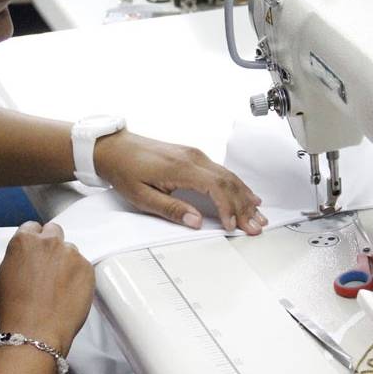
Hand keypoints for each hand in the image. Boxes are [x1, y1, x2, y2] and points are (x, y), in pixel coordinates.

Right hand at [0, 222, 92, 353]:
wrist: (35, 333)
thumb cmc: (13, 309)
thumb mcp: (0, 280)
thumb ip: (15, 262)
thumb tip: (24, 264)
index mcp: (25, 241)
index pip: (32, 228)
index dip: (33, 241)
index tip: (34, 253)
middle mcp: (50, 242)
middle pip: (54, 231)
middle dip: (51, 244)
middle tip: (48, 265)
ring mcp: (72, 255)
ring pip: (70, 251)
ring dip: (65, 262)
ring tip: (59, 285)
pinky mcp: (88, 269)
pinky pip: (83, 267)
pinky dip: (78, 277)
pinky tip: (69, 294)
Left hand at [94, 130, 267, 234]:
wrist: (114, 148)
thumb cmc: (125, 170)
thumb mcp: (141, 196)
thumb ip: (170, 209)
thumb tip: (194, 222)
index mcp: (181, 167)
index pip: (215, 188)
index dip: (227, 209)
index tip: (233, 225)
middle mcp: (193, 158)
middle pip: (228, 182)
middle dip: (244, 206)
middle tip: (256, 226)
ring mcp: (195, 155)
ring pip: (228, 176)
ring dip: (244, 196)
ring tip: (258, 214)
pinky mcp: (193, 156)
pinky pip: (221, 171)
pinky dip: (236, 186)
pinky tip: (246, 194)